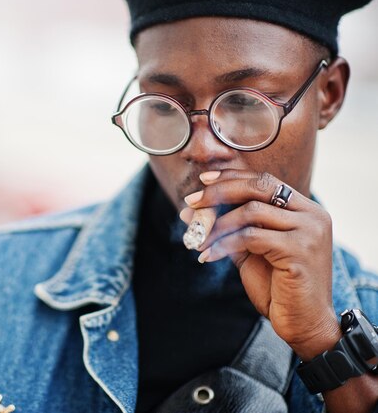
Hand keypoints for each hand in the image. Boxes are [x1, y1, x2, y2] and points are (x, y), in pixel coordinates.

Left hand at [179, 169, 340, 359]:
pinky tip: (208, 256)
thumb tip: (190, 212)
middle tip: (191, 203)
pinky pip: (249, 237)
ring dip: (217, 225)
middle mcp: (312, 215)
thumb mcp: (250, 251)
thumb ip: (227, 229)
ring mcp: (308, 231)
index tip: (202, 181)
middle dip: (220, 192)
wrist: (304, 323)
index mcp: (305, 210)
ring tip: (197, 239)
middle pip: (259, 187)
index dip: (231, 177)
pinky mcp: (299, 250)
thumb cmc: (278, 287)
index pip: (264, 180)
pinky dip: (223, 244)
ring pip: (251, 211)